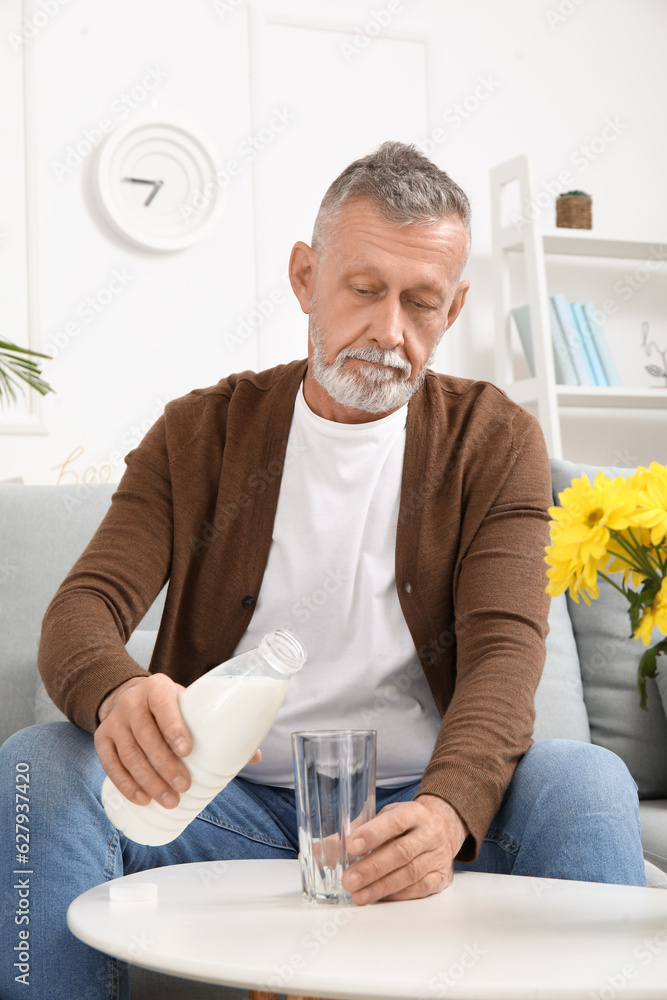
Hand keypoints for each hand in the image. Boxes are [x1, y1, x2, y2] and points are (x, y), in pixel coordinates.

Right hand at [95, 673, 260, 807]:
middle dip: (165, 765)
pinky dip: (125, 784)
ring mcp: (114, 721)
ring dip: (148, 781)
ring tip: (168, 799)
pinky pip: (110, 764)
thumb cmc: (169, 706)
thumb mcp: (189, 705)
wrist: (130, 696)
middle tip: (183, 787)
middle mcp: (132, 702)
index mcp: (158, 688)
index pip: (164, 707)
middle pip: (146, 737)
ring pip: (130, 754)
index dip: (174, 728)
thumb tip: (255, 757)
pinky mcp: (102, 738)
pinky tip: (141, 798)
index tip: (188, 751)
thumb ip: (216, 727)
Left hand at [340, 794, 467, 904]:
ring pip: (410, 873)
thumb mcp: (383, 818)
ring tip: (358, 894)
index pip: (394, 821)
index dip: (373, 833)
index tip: (351, 846)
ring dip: (381, 886)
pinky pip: (419, 889)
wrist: (443, 826)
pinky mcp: (440, 877)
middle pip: (401, 852)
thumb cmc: (405, 823)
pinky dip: (397, 894)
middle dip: (372, 868)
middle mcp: (428, 833)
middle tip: (349, 880)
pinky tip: (379, 897)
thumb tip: (317, 850)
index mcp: (413, 813)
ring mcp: (437, 856)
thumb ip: (353, 832)